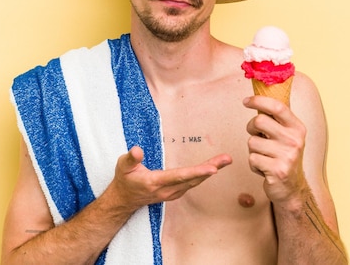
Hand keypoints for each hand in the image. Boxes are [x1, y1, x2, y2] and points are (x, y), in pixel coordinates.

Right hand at [108, 146, 231, 210]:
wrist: (123, 201)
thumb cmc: (124, 180)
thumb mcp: (122, 166)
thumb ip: (131, 158)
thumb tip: (137, 150)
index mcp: (155, 182)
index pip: (179, 176)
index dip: (196, 172)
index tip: (213, 169)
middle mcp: (166, 190)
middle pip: (193, 179)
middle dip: (211, 168)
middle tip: (227, 159)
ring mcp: (171, 193)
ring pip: (195, 182)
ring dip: (210, 170)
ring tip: (225, 160)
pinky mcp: (174, 193)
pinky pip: (192, 184)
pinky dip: (203, 175)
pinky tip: (212, 167)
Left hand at [243, 95, 309, 203]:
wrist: (291, 188)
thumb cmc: (283, 156)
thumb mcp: (287, 134)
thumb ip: (277, 117)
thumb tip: (262, 92)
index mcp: (297, 128)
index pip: (278, 107)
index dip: (259, 100)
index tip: (246, 101)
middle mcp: (295, 140)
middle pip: (259, 121)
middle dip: (251, 128)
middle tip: (256, 135)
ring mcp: (287, 156)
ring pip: (252, 142)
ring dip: (253, 150)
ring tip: (264, 156)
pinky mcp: (278, 170)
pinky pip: (252, 159)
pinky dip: (253, 164)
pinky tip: (264, 168)